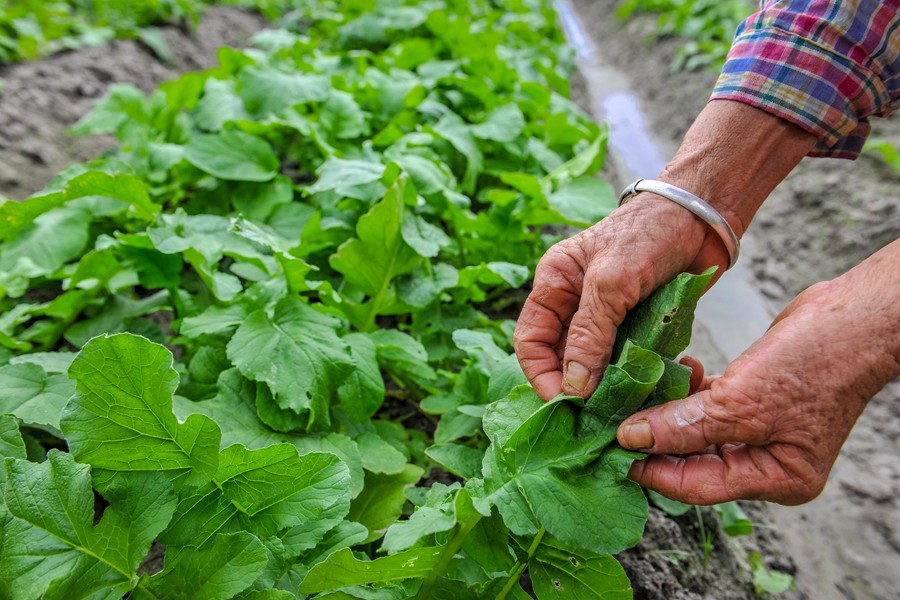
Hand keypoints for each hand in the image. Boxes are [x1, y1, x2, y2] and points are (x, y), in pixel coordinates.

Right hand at [513, 197, 715, 398]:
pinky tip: (652, 388)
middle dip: (577, 387)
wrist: (705, 213)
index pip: (531, 341)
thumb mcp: (611, 282)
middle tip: (597, 416)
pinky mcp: (640, 323)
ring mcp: (609, 314)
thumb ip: (589, 334)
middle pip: (563, 358)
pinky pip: (629, 359)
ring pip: (598, 363)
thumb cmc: (650, 232)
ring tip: (626, 407)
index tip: (565, 404)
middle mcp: (576, 302)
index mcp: (555, 284)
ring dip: (609, 385)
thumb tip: (574, 387)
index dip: (542, 375)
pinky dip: (638, 375)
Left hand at [618, 241, 899, 504]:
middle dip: (655, 439)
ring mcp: (762, 428)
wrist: (856, 316)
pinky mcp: (754, 397)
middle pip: (694, 459)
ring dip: (669, 410)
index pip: (697, 486)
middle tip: (613, 420)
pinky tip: (677, 368)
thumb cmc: (815, 364)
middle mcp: (767, 460)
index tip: (612, 452)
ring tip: (638, 390)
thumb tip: (633, 439)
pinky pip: (710, 404)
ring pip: (697, 429)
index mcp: (775, 479)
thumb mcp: (742, 403)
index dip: (652, 471)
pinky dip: (690, 390)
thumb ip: (685, 427)